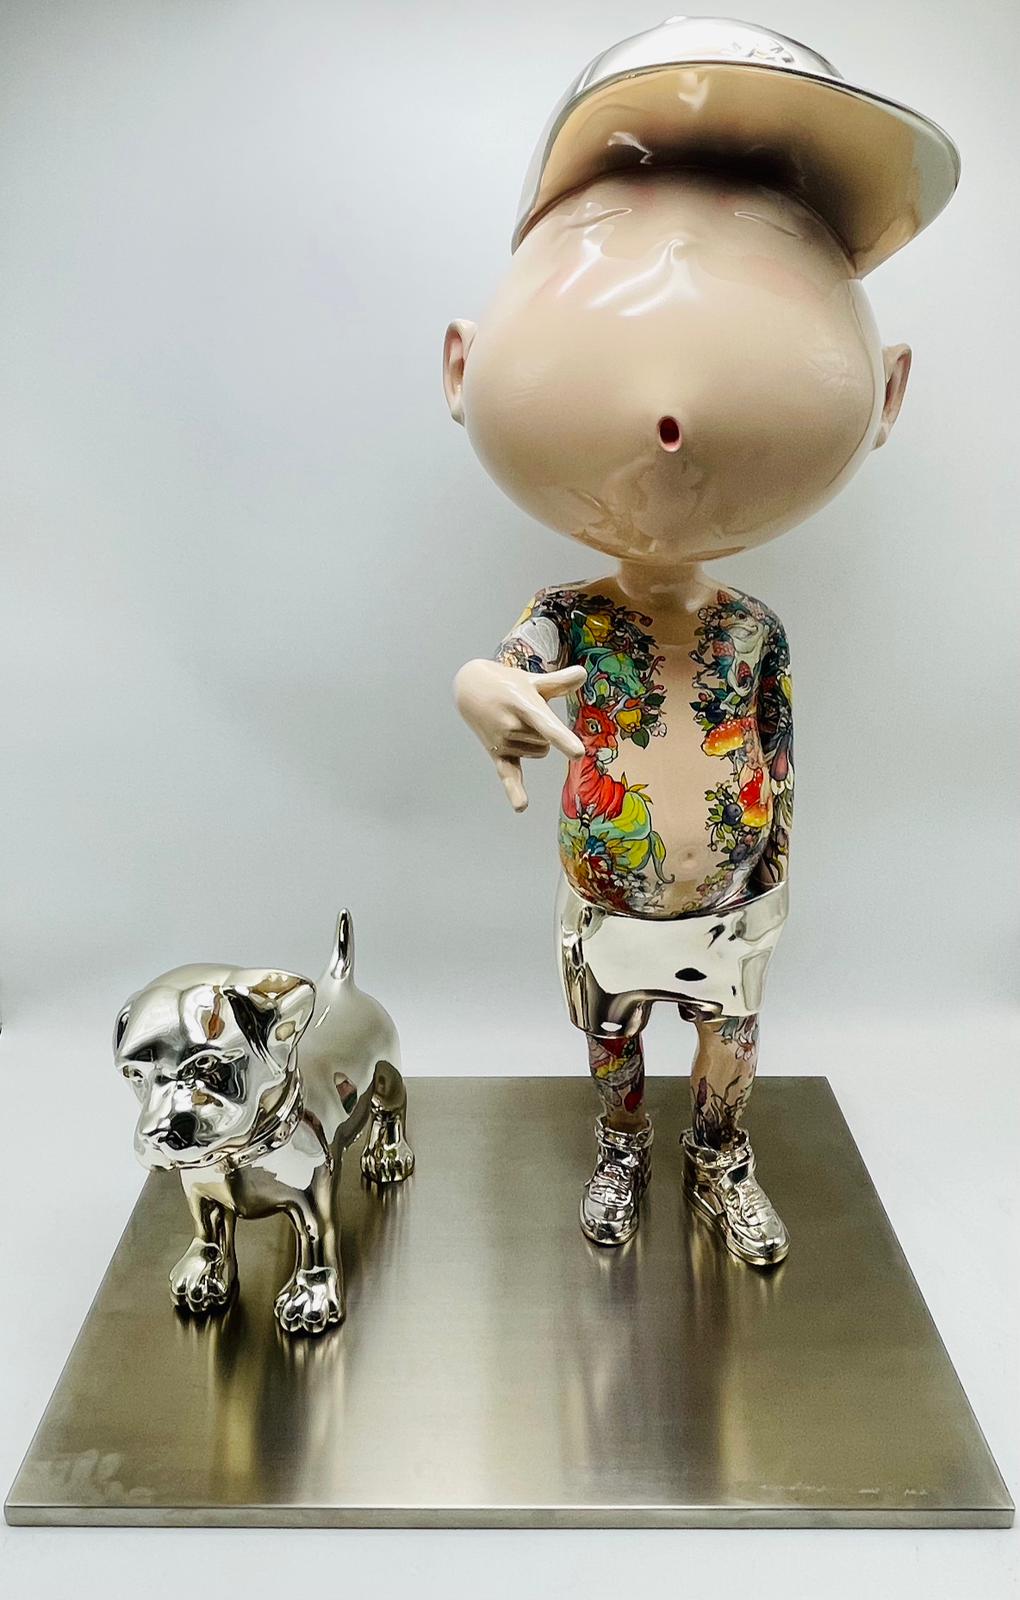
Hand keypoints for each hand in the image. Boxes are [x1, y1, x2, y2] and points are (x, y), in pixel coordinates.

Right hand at [454, 658, 585, 811]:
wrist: (470, 688)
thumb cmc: (508, 684)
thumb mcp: (532, 680)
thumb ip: (558, 681)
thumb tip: (582, 674)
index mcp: (523, 705)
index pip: (546, 725)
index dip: (563, 738)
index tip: (577, 753)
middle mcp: (511, 726)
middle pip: (546, 742)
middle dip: (543, 730)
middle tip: (524, 711)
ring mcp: (503, 741)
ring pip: (539, 752)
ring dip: (535, 742)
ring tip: (517, 722)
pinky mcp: (496, 754)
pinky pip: (508, 776)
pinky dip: (515, 792)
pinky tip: (521, 807)